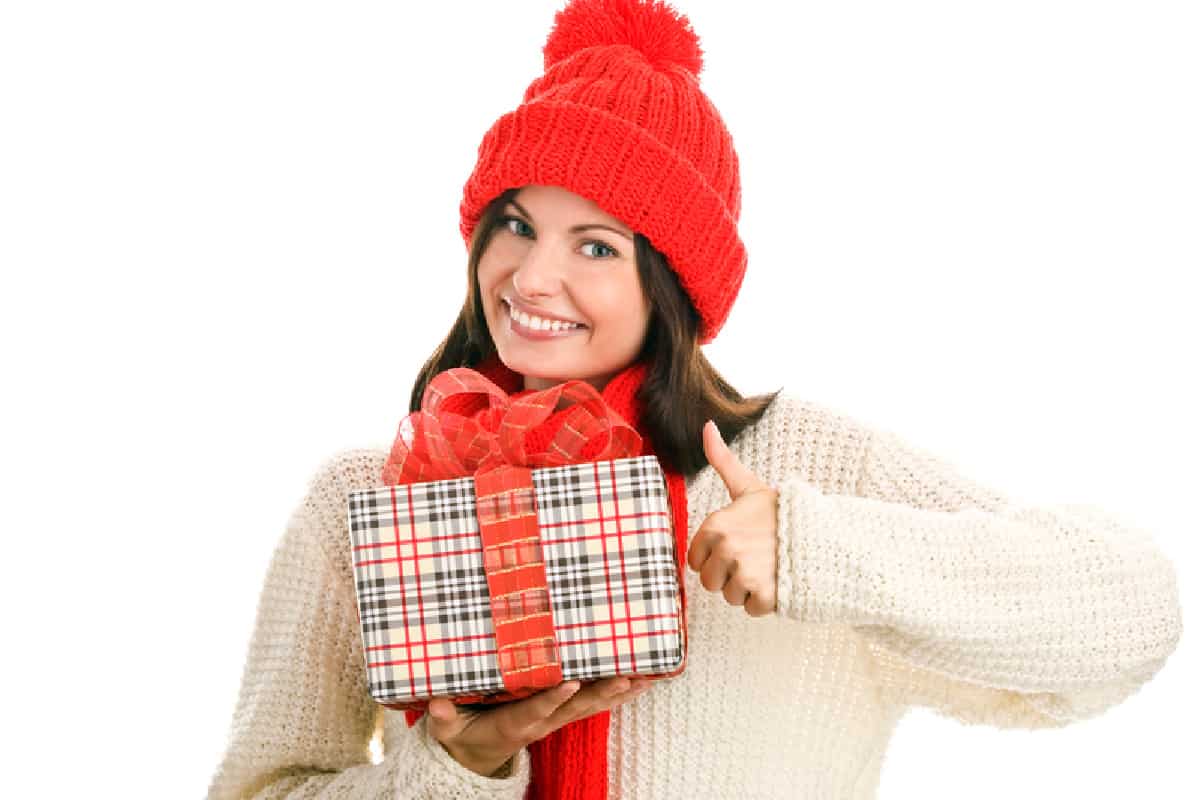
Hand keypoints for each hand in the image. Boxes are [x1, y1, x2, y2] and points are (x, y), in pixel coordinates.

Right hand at [427, 676, 651, 776]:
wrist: (478, 757)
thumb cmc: (463, 736)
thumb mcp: (448, 731)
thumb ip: (445, 718)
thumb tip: (436, 702)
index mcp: (516, 724)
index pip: (538, 710)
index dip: (555, 698)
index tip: (572, 682)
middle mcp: (542, 722)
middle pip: (577, 708)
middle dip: (603, 693)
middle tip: (627, 677)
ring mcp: (556, 719)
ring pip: (592, 706)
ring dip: (619, 692)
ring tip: (646, 677)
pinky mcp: (562, 714)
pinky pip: (594, 703)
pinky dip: (617, 692)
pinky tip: (640, 679)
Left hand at [687, 420, 778, 616]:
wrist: (826, 535)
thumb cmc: (782, 512)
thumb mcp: (749, 486)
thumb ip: (722, 460)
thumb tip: (706, 425)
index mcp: (716, 526)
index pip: (696, 561)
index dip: (715, 558)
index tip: (737, 546)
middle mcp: (726, 550)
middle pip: (710, 582)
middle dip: (729, 576)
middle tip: (755, 558)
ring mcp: (745, 574)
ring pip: (730, 597)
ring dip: (748, 589)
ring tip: (769, 567)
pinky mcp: (764, 596)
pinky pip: (751, 609)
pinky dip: (766, 602)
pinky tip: (780, 580)